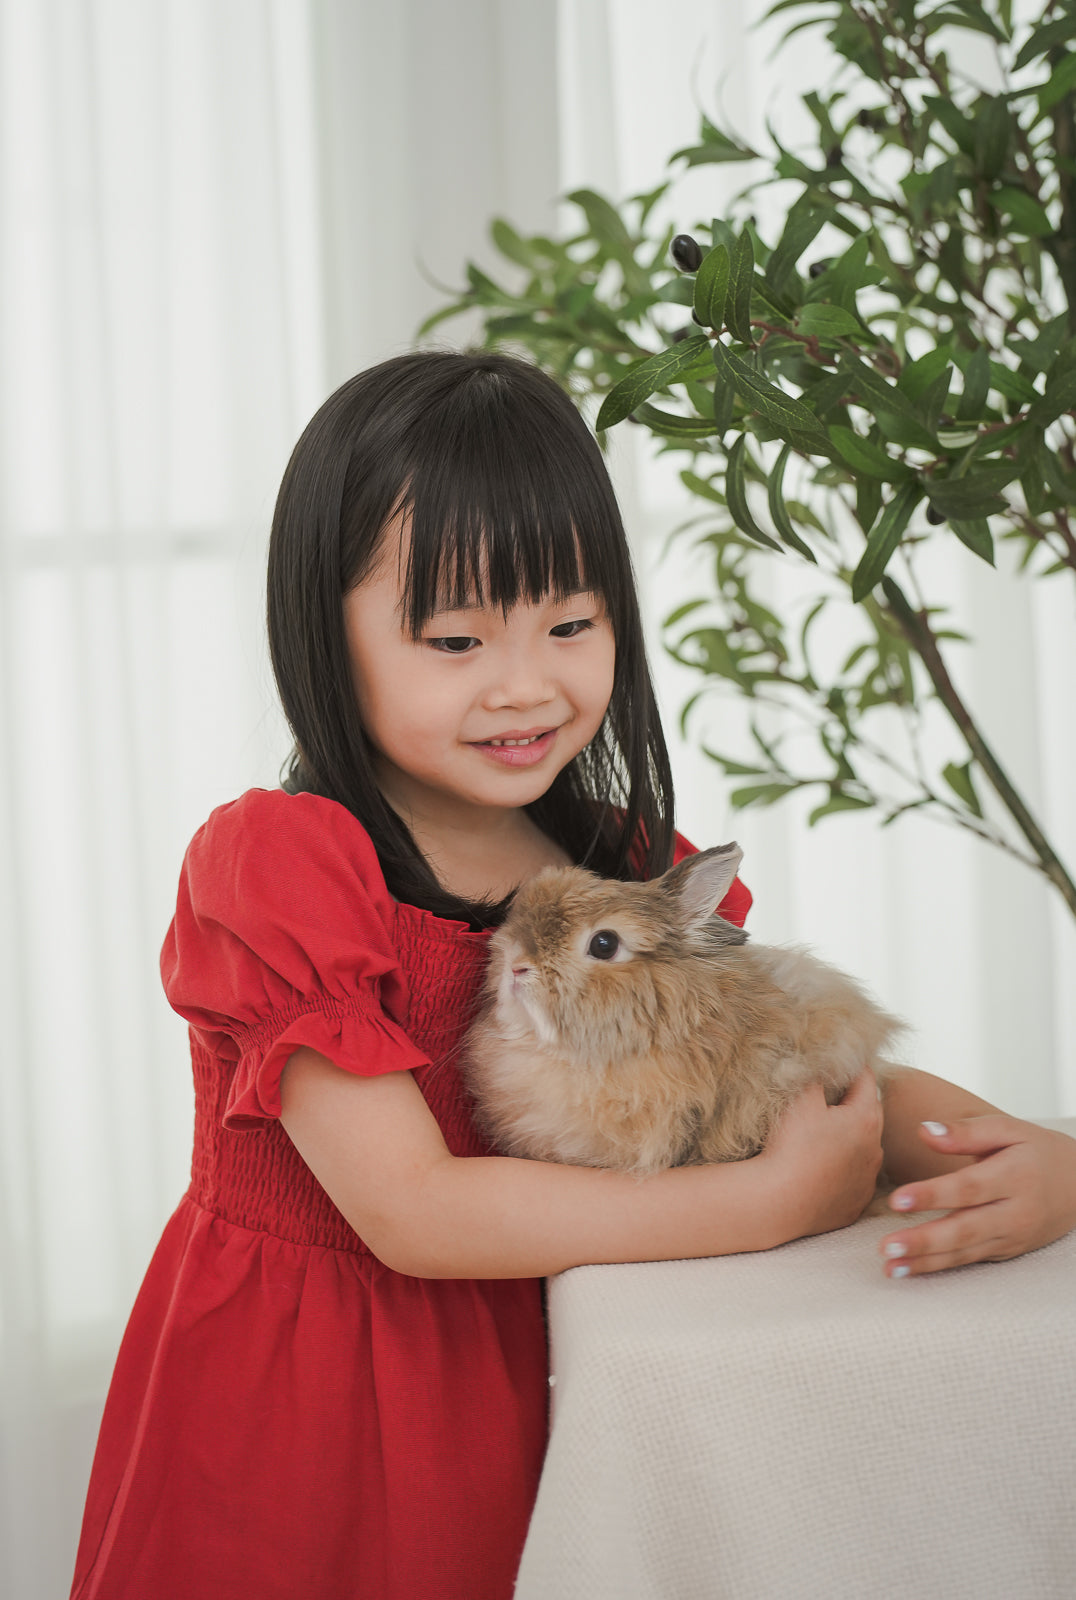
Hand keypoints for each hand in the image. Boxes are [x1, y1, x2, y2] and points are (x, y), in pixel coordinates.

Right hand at [761, 1067, 884, 1241]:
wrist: (780, 1202)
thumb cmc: (792, 1146)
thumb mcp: (802, 1099)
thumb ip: (818, 1076)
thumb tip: (824, 1062)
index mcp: (866, 1119)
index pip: (866, 1080)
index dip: (853, 1066)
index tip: (842, 1058)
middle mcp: (875, 1150)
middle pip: (869, 1114)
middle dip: (854, 1101)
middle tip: (834, 1092)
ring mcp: (866, 1180)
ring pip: (864, 1149)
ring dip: (851, 1138)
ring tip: (826, 1133)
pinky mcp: (855, 1204)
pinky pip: (854, 1179)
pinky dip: (843, 1169)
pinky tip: (823, 1168)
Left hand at [880, 1116, 1075, 1276]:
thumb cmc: (1036, 1150)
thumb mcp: (1008, 1130)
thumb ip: (966, 1132)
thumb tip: (924, 1130)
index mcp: (1014, 1176)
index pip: (968, 1188)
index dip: (932, 1195)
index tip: (896, 1199)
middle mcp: (1014, 1212)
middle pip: (965, 1229)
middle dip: (924, 1241)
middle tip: (886, 1247)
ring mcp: (1011, 1236)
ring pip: (965, 1252)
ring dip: (926, 1262)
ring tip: (890, 1267)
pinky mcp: (1006, 1251)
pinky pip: (970, 1261)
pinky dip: (940, 1268)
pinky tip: (910, 1270)